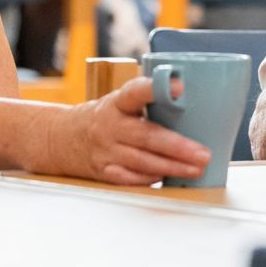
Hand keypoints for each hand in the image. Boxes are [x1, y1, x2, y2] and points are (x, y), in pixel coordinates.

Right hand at [55, 77, 210, 184]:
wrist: (63, 137)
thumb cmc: (106, 116)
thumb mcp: (122, 101)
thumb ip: (149, 100)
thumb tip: (196, 97)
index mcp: (117, 102)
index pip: (136, 91)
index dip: (156, 88)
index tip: (180, 86)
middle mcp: (109, 126)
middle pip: (145, 136)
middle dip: (177, 147)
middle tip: (203, 154)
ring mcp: (105, 150)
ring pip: (141, 161)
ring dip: (171, 167)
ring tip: (196, 169)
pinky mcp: (103, 171)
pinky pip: (129, 178)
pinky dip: (150, 180)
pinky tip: (168, 178)